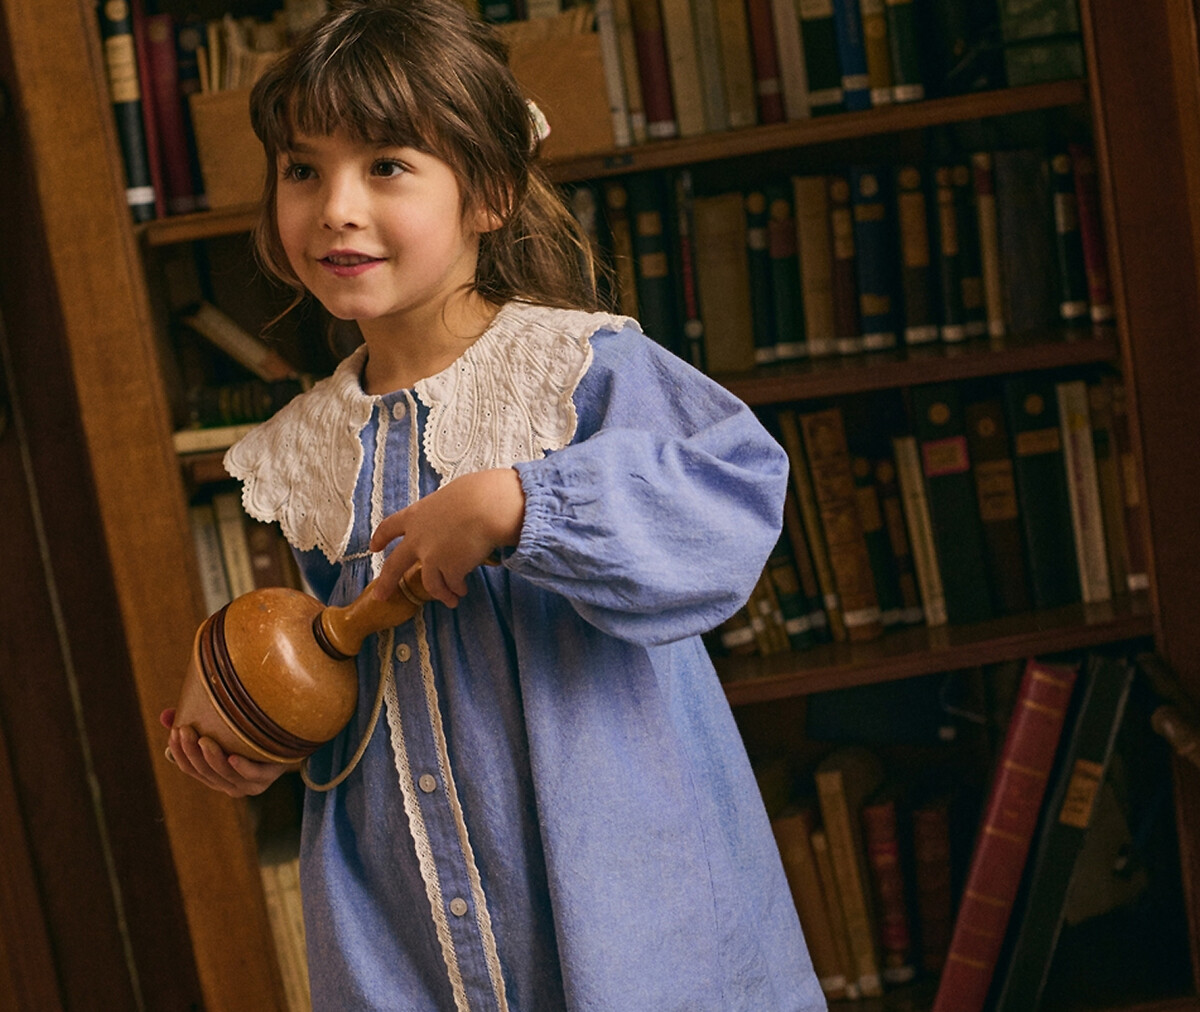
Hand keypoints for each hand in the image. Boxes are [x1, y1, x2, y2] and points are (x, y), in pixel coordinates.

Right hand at [160, 708, 291, 796]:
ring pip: (225, 775)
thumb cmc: (251, 731)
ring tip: (204, 739)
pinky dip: (242, 768)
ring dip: (212, 759)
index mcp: (215, 774)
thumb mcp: (222, 724)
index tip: (174, 732)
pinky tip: (232, 757)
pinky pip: (253, 775)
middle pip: (205, 772)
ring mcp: (250, 783)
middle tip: (186, 730)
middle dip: (192, 752)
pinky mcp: (269, 777)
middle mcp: (230, 783)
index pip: (191, 768)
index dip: (180, 752)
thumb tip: (164, 715)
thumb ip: (195, 720)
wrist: (292, 733)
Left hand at [369, 467, 524, 607]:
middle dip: (387, 583)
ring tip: (451, 600)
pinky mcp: (448, 570)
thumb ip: (444, 513)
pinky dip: (457, 589)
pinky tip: (463, 590)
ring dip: (440, 594)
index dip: (381, 537)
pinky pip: (451, 585)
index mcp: (416, 515)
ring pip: (429, 583)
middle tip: (381, 596)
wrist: (486, 507)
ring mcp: (431, 557)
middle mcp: (417, 539)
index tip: (374, 547)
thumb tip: (456, 520)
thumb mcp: (450, 497)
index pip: (390, 526)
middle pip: (394, 565)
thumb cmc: (476, 494)